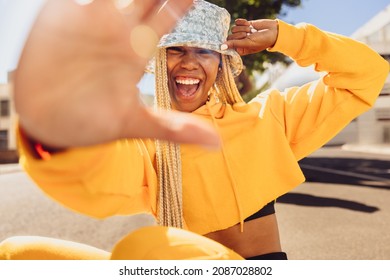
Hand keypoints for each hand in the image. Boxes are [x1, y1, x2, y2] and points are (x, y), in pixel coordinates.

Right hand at [14, 0, 219, 148]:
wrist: (48, 120)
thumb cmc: (92, 120)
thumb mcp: (134, 124)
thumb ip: (174, 129)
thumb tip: (217, 144)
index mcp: (137, 49)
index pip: (169, 15)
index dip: (184, 1)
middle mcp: (117, 29)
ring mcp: (90, 19)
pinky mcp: (62, 15)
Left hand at [223, 18, 277, 55]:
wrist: (273, 31)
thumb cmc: (262, 41)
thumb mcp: (248, 43)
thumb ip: (234, 44)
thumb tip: (221, 47)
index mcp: (240, 50)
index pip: (229, 45)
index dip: (231, 42)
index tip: (239, 40)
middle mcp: (240, 42)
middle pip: (230, 36)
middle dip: (240, 34)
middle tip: (249, 35)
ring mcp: (241, 33)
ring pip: (233, 28)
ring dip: (243, 28)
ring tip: (251, 30)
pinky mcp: (244, 25)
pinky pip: (237, 22)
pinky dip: (243, 22)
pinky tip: (249, 24)